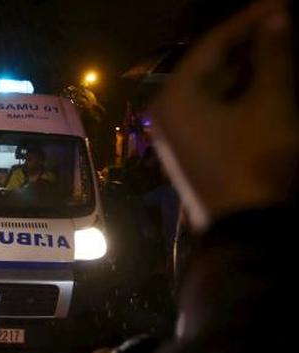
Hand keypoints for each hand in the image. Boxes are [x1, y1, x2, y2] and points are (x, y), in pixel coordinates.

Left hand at [150, 0, 297, 230]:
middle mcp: (168, 112)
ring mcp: (178, 134)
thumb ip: (272, 56)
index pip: (212, 44)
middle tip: (284, 23)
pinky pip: (217, 110)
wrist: (247, 229)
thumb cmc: (255, 161)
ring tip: (283, 47)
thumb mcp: (269, 104)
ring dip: (249, 69)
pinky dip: (242, 94)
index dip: (249, 20)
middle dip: (249, 44)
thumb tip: (276, 18)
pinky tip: (269, 82)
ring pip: (215, 88)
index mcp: (175, 97)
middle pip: (210, 65)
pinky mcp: (194, 150)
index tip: (280, 3)